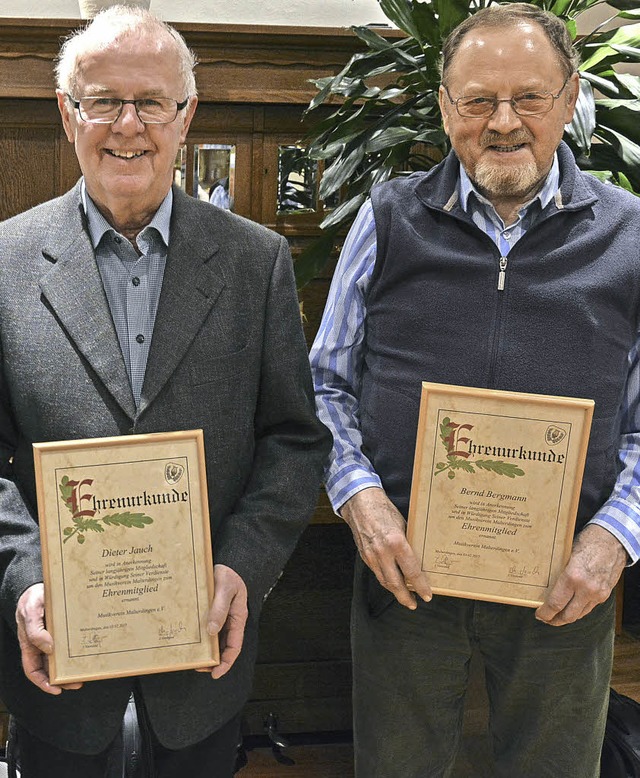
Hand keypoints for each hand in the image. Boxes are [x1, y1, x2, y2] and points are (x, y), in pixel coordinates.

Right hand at [16, 583, 82, 694]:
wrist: (39, 585)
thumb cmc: (31, 599)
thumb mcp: (31, 612)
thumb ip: (35, 631)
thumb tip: (49, 648)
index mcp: (30, 645)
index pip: (33, 670)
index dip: (43, 683)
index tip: (56, 689)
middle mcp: (41, 644)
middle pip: (50, 668)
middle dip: (62, 679)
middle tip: (77, 682)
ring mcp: (53, 637)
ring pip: (62, 658)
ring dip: (72, 666)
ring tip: (85, 672)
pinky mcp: (63, 630)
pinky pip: (70, 643)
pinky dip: (77, 650)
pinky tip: (87, 652)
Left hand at [198, 565, 247, 678]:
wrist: (225, 562)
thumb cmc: (228, 574)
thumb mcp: (225, 588)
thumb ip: (219, 608)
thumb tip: (212, 630)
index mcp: (238, 618)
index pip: (234, 646)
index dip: (226, 662)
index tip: (215, 673)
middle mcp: (229, 621)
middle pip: (223, 647)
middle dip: (212, 660)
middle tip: (197, 667)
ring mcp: (219, 618)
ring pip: (213, 640)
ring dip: (205, 650)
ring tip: (192, 657)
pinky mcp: (209, 613)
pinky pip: (205, 629)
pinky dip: (199, 637)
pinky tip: (189, 639)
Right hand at [341, 487, 431, 608]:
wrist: (360, 504)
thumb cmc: (383, 510)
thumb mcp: (403, 525)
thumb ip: (409, 543)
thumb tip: (419, 558)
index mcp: (396, 543)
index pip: (412, 572)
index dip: (420, 586)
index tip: (427, 594)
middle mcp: (383, 553)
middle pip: (395, 583)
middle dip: (405, 597)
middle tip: (414, 604)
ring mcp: (371, 556)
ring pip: (384, 581)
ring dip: (395, 592)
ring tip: (405, 597)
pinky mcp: (364, 556)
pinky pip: (377, 573)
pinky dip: (385, 580)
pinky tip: (392, 582)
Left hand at [535, 524, 627, 625]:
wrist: (613, 538)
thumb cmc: (589, 541)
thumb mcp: (567, 554)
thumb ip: (559, 571)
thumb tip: (545, 584)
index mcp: (573, 577)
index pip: (556, 603)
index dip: (545, 612)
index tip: (539, 614)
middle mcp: (586, 589)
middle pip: (568, 615)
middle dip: (555, 620)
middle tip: (546, 619)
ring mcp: (598, 593)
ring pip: (580, 614)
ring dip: (568, 617)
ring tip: (557, 615)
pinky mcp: (605, 593)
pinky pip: (589, 607)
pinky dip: (579, 610)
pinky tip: (572, 607)